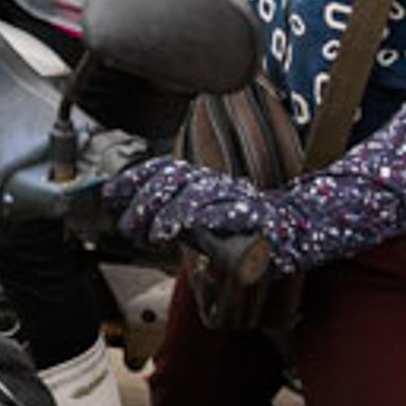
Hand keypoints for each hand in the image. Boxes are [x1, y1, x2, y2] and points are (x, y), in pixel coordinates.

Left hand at [104, 156, 273, 251]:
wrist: (294, 235)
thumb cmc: (240, 232)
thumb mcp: (199, 224)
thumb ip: (169, 217)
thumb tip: (129, 218)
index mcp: (203, 182)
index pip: (165, 170)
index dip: (136, 178)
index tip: (111, 193)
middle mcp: (217, 184)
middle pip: (175, 180)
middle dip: (145, 201)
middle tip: (129, 225)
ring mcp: (236, 199)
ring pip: (196, 194)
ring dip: (169, 213)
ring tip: (154, 234)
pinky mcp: (256, 218)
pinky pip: (226, 212)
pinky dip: (202, 218)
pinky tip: (185, 229)